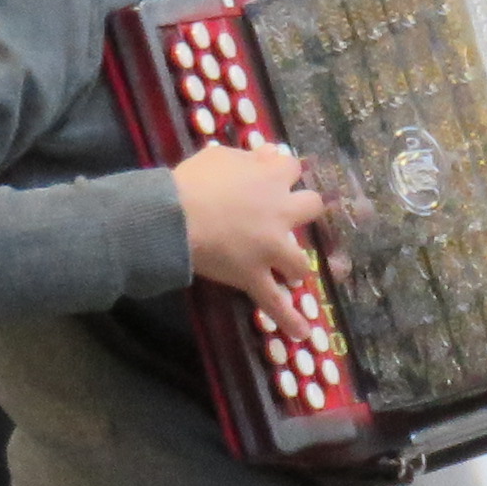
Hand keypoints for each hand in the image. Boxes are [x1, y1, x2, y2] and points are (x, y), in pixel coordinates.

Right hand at [177, 141, 322, 327]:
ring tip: (291, 272)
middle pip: (311, 208)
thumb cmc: (191, 182)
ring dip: (296, 265)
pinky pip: (275, 302)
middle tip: (286, 217)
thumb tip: (268, 152)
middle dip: (302, 211)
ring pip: (300, 261)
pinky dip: (289, 319)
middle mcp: (280, 212)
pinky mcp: (255, 276)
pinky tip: (303, 333)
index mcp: (271, 178)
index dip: (283, 172)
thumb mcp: (219, 156)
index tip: (275, 175)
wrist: (175, 217)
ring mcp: (271, 248)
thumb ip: (247, 157)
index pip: (291, 168)